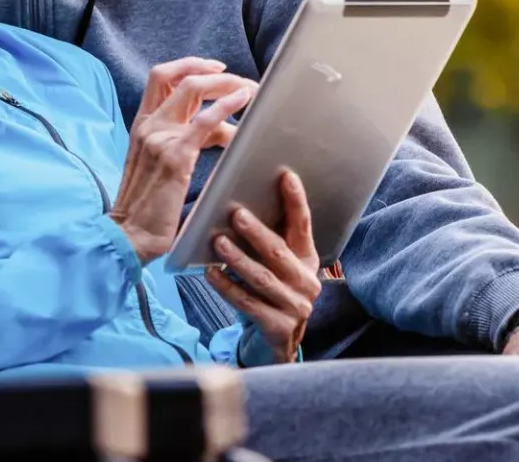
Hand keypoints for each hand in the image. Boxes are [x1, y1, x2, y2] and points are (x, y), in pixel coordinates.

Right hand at [110, 59, 256, 263]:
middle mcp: (148, 125)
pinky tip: (244, 100)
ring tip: (250, 90)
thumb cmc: (148, 207)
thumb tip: (220, 130)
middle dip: (211, 70)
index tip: (215, 69)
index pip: (161, 78)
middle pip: (177, 76)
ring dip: (225, 84)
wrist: (130, 235)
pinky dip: (227, 104)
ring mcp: (159, 137)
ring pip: (193, 89)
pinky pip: (205, 120)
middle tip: (239, 79)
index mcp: (141, 125)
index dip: (189, 66)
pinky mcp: (175, 155)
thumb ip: (184, 141)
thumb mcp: (160, 164)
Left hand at [207, 171, 320, 364]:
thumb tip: (243, 203)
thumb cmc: (273, 291)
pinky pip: (247, 303)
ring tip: (218, 242)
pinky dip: (227, 287)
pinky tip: (210, 273)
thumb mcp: (279, 265)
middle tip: (236, 214)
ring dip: (238, 259)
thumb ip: (271, 239)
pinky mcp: (278, 327)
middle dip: (257, 232)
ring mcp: (295, 306)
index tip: (286, 176)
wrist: (280, 341)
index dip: (296, 201)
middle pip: (279, 252)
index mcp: (308, 259)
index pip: (304, 225)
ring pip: (262, 278)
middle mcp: (307, 282)